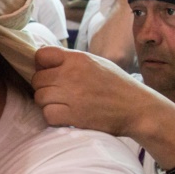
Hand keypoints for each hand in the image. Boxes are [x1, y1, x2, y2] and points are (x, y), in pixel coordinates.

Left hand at [32, 46, 170, 136]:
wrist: (137, 108)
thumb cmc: (117, 85)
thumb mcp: (96, 63)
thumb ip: (71, 60)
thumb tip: (44, 60)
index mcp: (78, 58)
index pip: (41, 55)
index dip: (42, 65)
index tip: (49, 73)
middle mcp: (72, 74)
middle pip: (37, 79)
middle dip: (44, 87)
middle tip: (58, 93)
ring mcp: (72, 95)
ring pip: (40, 97)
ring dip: (48, 103)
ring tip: (63, 105)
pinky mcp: (73, 116)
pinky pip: (47, 114)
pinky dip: (53, 117)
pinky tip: (66, 116)